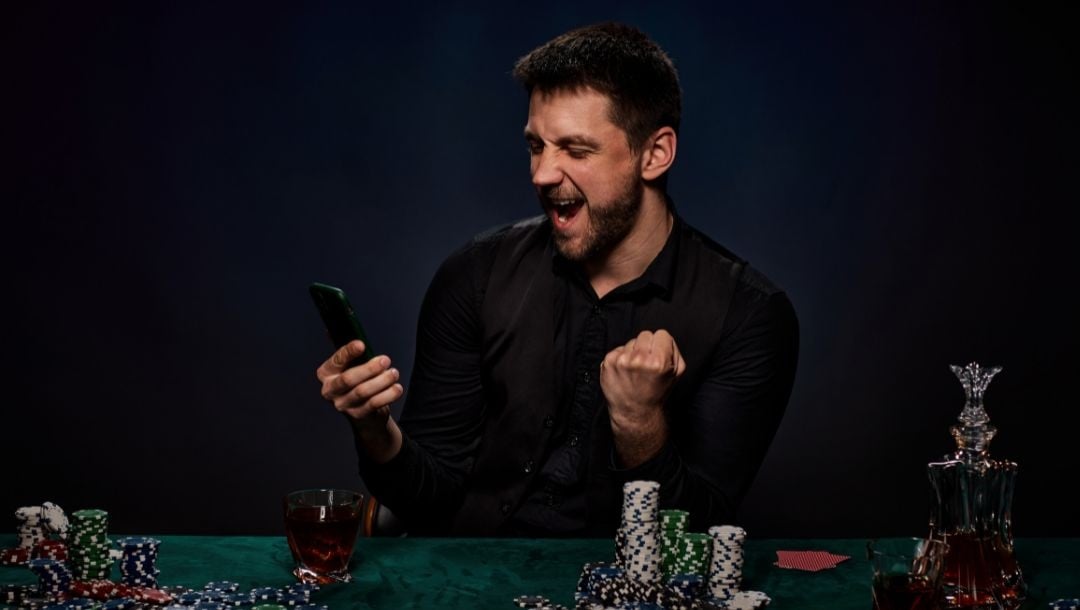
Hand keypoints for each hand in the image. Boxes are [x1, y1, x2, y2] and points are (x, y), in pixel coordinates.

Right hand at [316, 340, 403, 461]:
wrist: (366, 411)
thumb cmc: (359, 380)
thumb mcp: (353, 363)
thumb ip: (349, 347)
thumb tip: (342, 322)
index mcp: (326, 372)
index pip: (336, 360)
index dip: (348, 352)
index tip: (362, 344)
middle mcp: (330, 390)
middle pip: (349, 379)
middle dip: (369, 368)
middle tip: (386, 360)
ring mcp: (342, 405)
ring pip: (362, 392)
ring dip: (382, 381)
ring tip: (394, 373)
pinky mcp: (357, 415)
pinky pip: (374, 404)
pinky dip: (388, 395)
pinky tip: (397, 388)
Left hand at [600, 329, 685, 466]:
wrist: (634, 413)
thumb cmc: (656, 392)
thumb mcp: (676, 374)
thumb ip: (674, 351)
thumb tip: (664, 339)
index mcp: (658, 362)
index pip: (662, 334)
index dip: (662, 345)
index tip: (659, 357)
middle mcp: (639, 359)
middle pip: (645, 335)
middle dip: (647, 347)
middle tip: (647, 365)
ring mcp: (621, 361)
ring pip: (631, 342)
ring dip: (633, 352)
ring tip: (635, 371)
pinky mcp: (608, 363)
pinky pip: (618, 349)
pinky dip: (621, 358)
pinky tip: (624, 372)